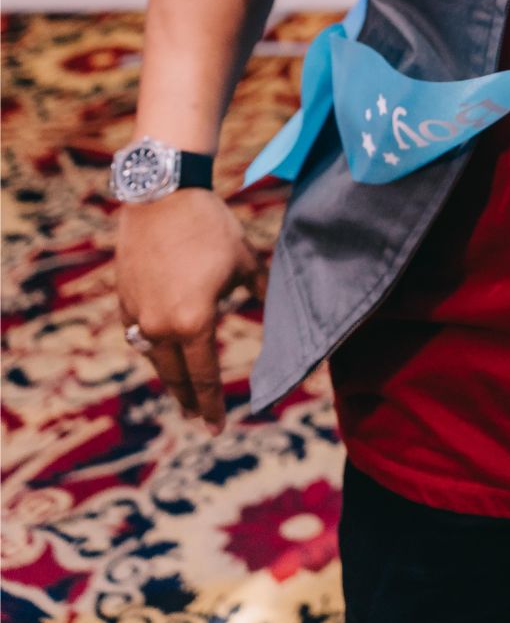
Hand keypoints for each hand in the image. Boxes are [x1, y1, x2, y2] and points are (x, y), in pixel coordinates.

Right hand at [116, 189, 266, 432]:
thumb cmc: (210, 227)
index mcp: (194, 324)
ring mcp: (137, 315)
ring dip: (169, 376)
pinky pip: (138, 334)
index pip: (205, 378)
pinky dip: (151, 347)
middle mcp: (161, 328)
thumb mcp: (244, 263)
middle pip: (176, 377)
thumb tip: (272, 311)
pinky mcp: (123, 299)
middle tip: (198, 418)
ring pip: (154, 359)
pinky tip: (159, 350)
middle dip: (189, 400)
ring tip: (180, 391)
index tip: (217, 427)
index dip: (213, 405)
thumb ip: (258, 293)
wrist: (162, 195)